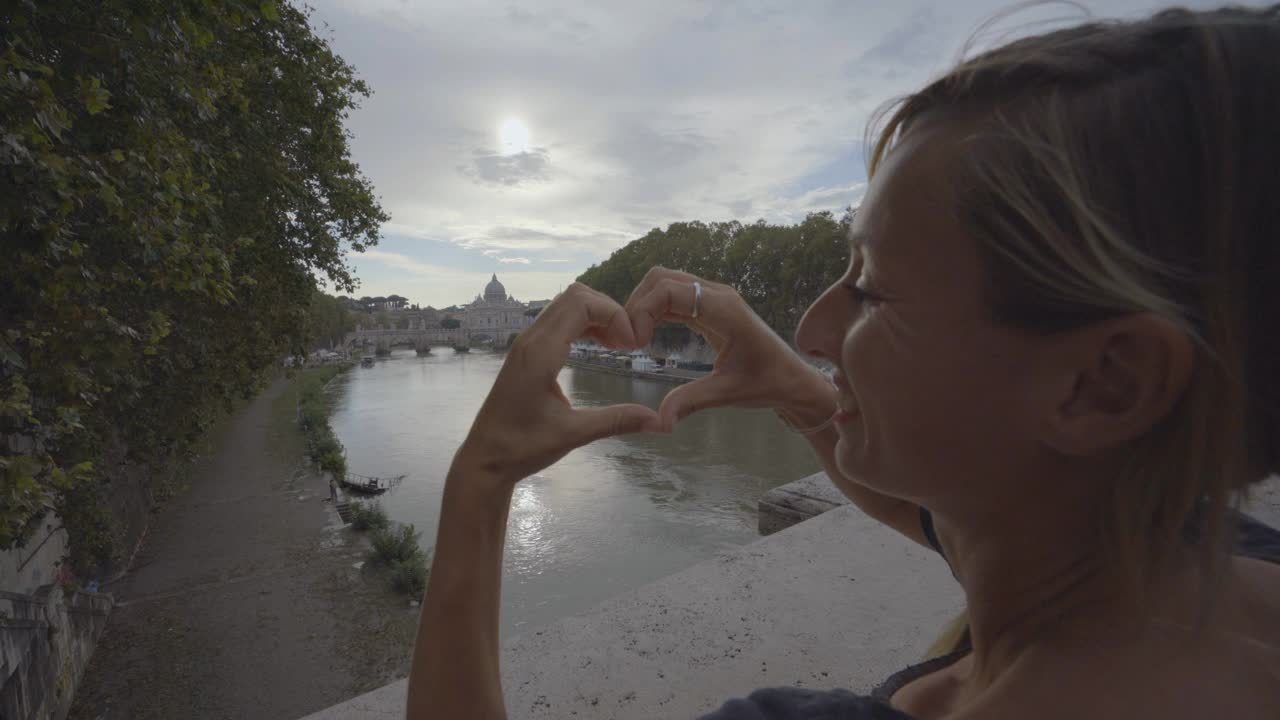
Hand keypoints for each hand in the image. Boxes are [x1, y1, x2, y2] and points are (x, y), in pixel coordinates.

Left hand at [452, 283, 660, 484]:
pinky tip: (601, 346)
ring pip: (566, 305)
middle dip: (609, 310)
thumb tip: (661, 423)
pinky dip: (584, 324)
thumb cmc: (523, 447)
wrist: (484, 458)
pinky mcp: (527, 352)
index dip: (614, 314)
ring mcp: (526, 343)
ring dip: (597, 316)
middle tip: (629, 343)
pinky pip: (558, 321)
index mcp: (540, 353)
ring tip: (619, 344)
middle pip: (575, 295)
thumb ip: (617, 421)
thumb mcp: (574, 434)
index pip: (581, 303)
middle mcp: (531, 340)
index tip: (633, 344)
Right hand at [624, 267, 834, 429]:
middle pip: (662, 278)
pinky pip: (675, 295)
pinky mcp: (711, 306)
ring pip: (665, 283)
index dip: (642, 310)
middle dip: (637, 304)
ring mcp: (714, 298)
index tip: (634, 343)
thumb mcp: (728, 394)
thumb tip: (660, 421)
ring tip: (633, 339)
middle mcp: (718, 295)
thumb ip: (691, 402)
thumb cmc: (768, 383)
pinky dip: (655, 309)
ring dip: (644, 305)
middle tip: (627, 341)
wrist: (793, 379)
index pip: (670, 290)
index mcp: (724, 310)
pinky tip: (646, 334)